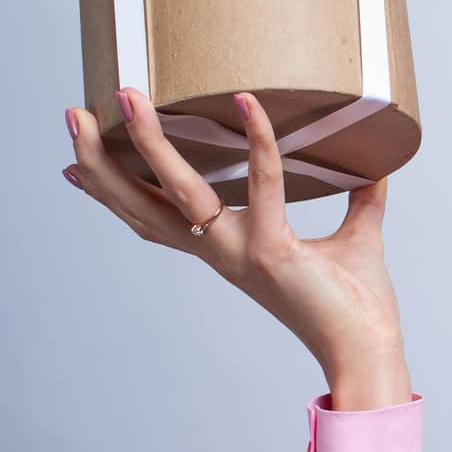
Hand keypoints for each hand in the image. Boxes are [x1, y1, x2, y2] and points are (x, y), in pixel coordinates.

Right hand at [62, 87, 405, 377]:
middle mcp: (223, 252)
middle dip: (104, 160)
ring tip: (127, 99)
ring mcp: (242, 252)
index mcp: (229, 251)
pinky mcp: (273, 251)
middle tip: (76, 113)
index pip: (156, 219)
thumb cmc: (359, 306)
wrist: (369, 353)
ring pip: (179, 192)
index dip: (114, 193)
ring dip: (150, 143)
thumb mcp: (356, 239)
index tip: (75, 165)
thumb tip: (375, 165)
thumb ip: (360, 200)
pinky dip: (258, 141)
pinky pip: (264, 184)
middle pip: (142, 205)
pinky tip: (248, 103)